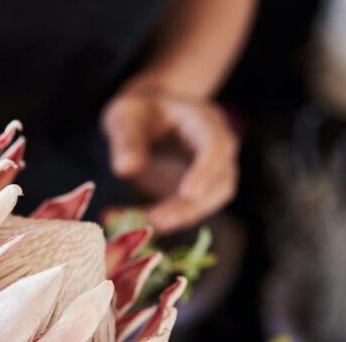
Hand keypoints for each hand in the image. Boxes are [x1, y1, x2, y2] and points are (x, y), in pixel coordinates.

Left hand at [102, 89, 238, 232]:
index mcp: (204, 120)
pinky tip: (133, 221)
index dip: (206, 171)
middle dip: (192, 205)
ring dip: (180, 217)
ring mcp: (211, 171)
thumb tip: (126, 169)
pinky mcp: (198, 191)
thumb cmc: (136, 113)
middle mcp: (217, 146)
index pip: (217, 146)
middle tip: (157, 221)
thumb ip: (125, 140)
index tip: (188, 193)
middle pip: (222, 181)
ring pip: (210, 201)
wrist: (143, 119)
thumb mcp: (124, 118)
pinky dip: (165, 221)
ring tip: (140, 224)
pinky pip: (189, 211)